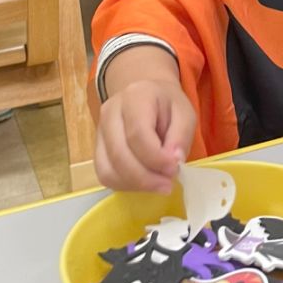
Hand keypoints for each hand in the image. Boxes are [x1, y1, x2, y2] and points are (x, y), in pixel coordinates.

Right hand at [94, 46, 196, 192]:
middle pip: (120, 155)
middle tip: (168, 183)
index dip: (156, 158)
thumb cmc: (168, 105)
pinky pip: (105, 175)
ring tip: (158, 184)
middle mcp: (110, 112)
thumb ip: (182, 135)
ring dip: (135, 185)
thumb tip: (174, 161)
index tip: (175, 169)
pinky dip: (125, 186)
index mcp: (135, 97)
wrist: (146, 97)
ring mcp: (100, 131)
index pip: (138, 133)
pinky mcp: (97, 149)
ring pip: (108, 170)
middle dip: (146, 177)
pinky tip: (145, 183)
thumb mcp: (185, 113)